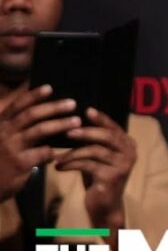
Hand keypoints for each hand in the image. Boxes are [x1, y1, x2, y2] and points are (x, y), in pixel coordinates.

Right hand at [0, 86, 79, 201]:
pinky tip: (58, 154)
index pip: (18, 106)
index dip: (33, 96)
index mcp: (1, 124)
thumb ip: (17, 127)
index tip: (49, 88)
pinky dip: (53, 151)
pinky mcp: (19, 162)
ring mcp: (11, 147)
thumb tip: (43, 113)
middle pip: (32, 114)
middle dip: (54, 107)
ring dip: (60, 124)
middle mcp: (4, 132)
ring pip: (40, 130)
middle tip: (72, 103)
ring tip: (76, 121)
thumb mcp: (2, 140)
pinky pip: (43, 152)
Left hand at [55, 108, 136, 228]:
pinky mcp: (112, 176)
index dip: (102, 118)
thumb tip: (75, 123)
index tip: (86, 110)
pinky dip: (71, 164)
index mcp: (129, 144)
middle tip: (68, 131)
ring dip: (73, 152)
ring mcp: (123, 165)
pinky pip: (88, 164)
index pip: (114, 127)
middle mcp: (130, 153)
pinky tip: (59, 167)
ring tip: (58, 156)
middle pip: (107, 136)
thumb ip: (95, 142)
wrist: (104, 205)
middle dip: (86, 132)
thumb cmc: (99, 178)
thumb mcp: (98, 157)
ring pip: (95, 150)